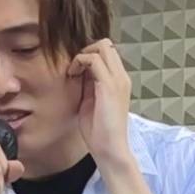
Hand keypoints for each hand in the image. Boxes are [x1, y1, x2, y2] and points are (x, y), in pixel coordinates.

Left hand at [68, 38, 132, 171]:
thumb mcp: (91, 102)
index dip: (90, 54)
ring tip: (73, 72)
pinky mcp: (109, 85)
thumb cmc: (99, 131)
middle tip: (74, 67)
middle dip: (86, 50)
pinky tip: (72, 75)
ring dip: (82, 55)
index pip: (107, 53)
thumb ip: (89, 85)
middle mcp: (122, 77)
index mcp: (119, 81)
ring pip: (102, 46)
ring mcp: (118, 80)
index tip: (76, 70)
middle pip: (106, 44)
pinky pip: (94, 59)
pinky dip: (79, 62)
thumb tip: (79, 72)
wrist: (110, 149)